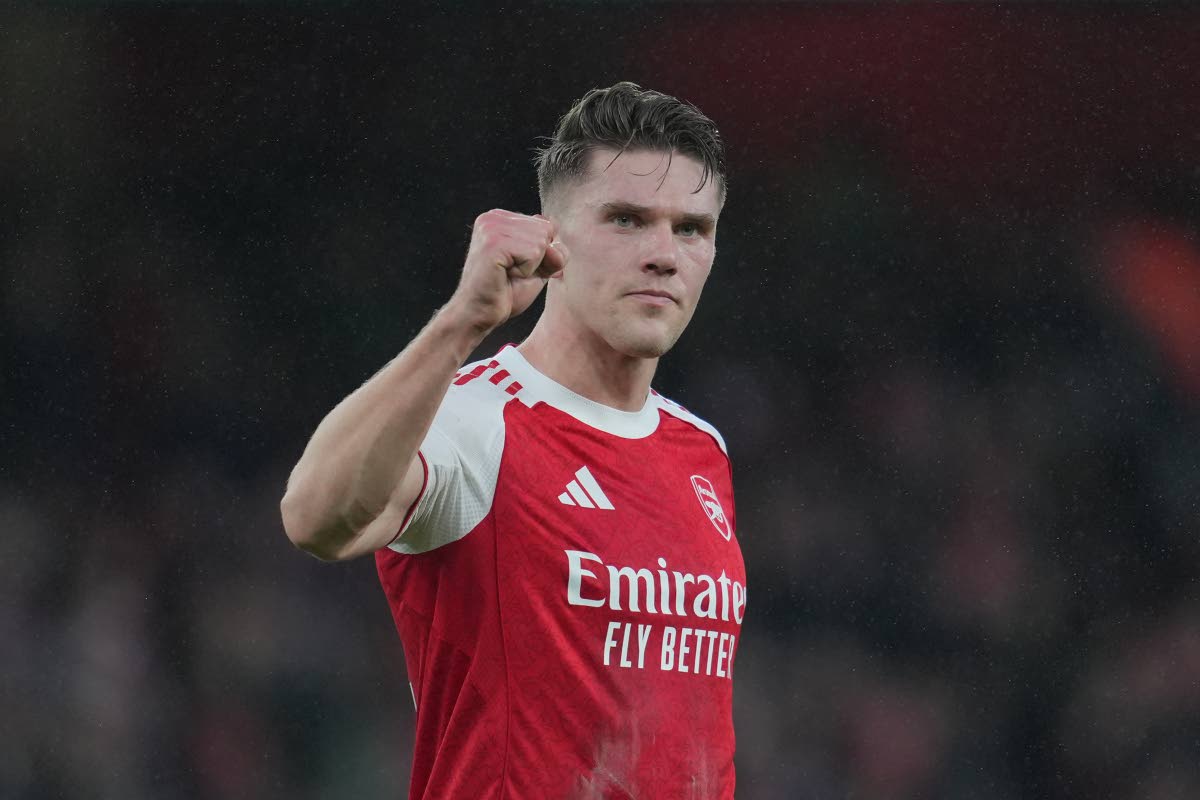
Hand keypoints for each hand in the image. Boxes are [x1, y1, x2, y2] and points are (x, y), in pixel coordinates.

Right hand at [447, 209, 568, 334]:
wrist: (478, 315)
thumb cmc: (505, 293)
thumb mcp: (538, 268)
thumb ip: (553, 250)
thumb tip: (555, 237)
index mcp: (501, 218)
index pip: (547, 226)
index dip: (542, 254)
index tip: (515, 267)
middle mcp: (493, 217)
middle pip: (546, 231)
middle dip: (538, 260)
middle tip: (511, 273)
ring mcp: (491, 228)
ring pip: (541, 242)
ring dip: (530, 267)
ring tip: (506, 274)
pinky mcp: (493, 242)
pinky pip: (532, 253)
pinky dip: (525, 271)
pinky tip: (504, 275)